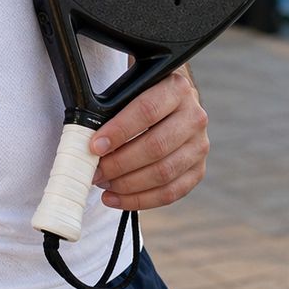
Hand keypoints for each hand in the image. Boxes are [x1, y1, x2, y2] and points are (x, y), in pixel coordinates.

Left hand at [90, 67, 208, 210]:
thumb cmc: (144, 96)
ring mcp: (199, 146)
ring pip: (163, 173)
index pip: (146, 111)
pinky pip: (170, 193)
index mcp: (177, 88)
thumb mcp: (134, 88)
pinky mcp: (198, 170)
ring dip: (127, 184)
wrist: (173, 102)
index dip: (119, 131)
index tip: (94, 146)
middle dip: (119, 163)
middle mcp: (194, 116)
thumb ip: (116, 106)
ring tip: (103, 183)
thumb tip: (89, 138)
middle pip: (155, 147)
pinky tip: (115, 199)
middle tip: (95, 171)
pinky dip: (140, 200)